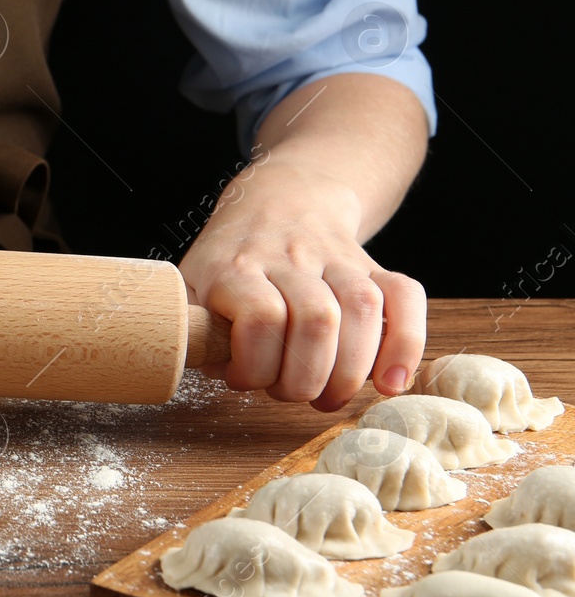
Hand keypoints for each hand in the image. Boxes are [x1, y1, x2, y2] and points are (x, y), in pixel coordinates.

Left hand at [177, 157, 425, 411]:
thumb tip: (197, 367)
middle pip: (317, 320)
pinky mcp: (373, 265)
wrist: (280, 200)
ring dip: (351, 371)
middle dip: (306, 378)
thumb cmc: (230, 259)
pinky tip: (391, 382)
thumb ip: (190, 326)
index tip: (242, 379)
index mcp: (237, 267)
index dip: (255, 364)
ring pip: (362, 310)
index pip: (261, 317)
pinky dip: (406, 343)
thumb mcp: (192, 284)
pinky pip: (405, 297)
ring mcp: (336, 259)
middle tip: (291, 393)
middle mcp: (290, 258)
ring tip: (331, 397)